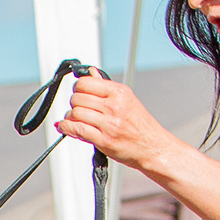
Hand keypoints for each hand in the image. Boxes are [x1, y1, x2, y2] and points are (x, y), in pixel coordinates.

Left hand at [53, 73, 179, 174]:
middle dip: (74, 104)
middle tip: (80, 110)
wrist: (153, 147)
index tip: (80, 94)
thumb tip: (90, 72)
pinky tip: (67, 127)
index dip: (78, 88)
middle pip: (77, 98)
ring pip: (75, 113)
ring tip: (76, 121)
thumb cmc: (140, 125)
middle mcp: (114, 106)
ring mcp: (109, 123)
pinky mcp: (104, 140)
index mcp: (119, 92)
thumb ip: (105, 88)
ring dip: (71, 118)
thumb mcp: (127, 99)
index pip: (85, 82)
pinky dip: (67, 128)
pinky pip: (77, 129)